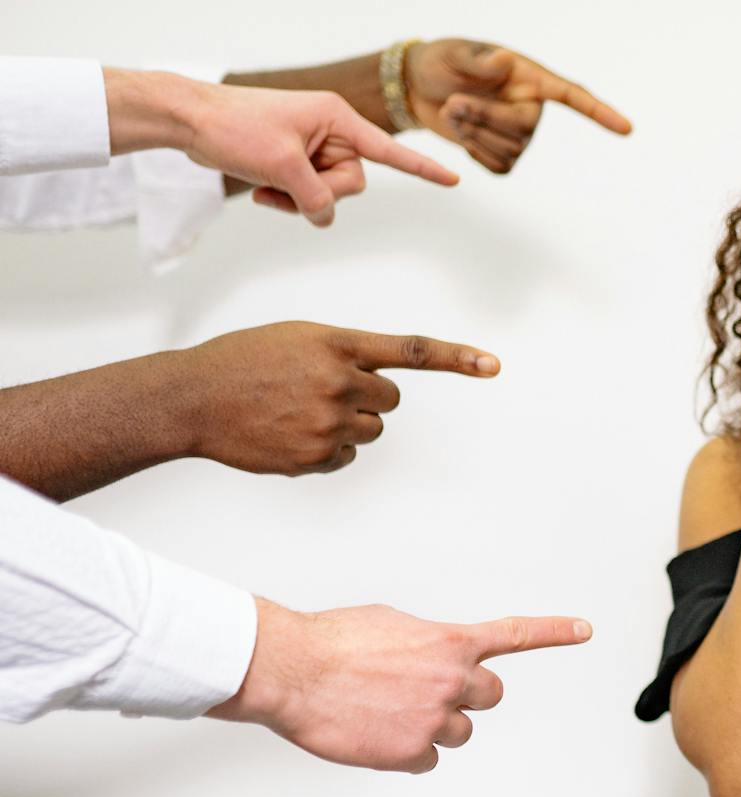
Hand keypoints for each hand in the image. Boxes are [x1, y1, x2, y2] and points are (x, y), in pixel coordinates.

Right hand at [162, 322, 498, 476]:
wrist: (192, 398)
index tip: (493, 365)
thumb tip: (378, 387)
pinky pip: (347, 457)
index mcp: (336, 343)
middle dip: (365, 398)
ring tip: (298, 411)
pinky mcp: (316, 455)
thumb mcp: (296, 339)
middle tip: (318, 391)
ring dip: (347, 424)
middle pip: (390, 400)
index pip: (411, 351)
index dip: (457, 358)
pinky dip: (326, 450)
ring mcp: (328, 421)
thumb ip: (344, 354)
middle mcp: (339, 381)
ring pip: (371, 430)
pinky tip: (288, 434)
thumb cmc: (244, 363)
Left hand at [165, 76, 457, 225]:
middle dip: (321, 193)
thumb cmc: (233, 127)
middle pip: (353, 183)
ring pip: (330, 194)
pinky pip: (309, 195)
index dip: (423, 169)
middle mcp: (331, 132)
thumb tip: (325, 217)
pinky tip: (263, 191)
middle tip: (287, 184)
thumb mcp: (281, 166)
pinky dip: (288, 200)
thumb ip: (314, 197)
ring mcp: (313, 148)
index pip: (390, 151)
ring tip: (268, 187)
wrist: (189, 120)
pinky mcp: (296, 161)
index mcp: (337, 118)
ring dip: (300, 200)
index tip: (454, 180)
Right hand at [208, 599, 591, 772]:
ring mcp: (435, 719)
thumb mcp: (391, 626)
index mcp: (451, 644)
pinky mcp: (411, 752)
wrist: (292, 670)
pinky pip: (428, 760)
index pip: (516, 635)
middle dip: (466, 695)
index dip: (555, 633)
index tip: (585, 629)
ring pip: (459, 732)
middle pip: (490, 696)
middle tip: (428, 692)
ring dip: (436, 725)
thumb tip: (432, 661)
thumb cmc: (331, 642)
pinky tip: (376, 735)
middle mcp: (453, 681)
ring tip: (388, 712)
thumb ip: (426, 645)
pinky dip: (408, 752)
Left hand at [405, 39, 631, 174]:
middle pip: (525, 129)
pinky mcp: (502, 153)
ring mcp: (519, 133)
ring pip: (510, 150)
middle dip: (485, 119)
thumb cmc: (440, 62)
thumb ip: (480, 60)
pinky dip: (477, 155)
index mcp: (529, 78)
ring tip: (452, 112)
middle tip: (453, 103)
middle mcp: (531, 106)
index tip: (627, 129)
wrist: (416, 87)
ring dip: (474, 135)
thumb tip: (504, 60)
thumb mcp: (454, 54)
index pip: (572, 96)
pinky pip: (500, 168)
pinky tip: (465, 136)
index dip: (599, 113)